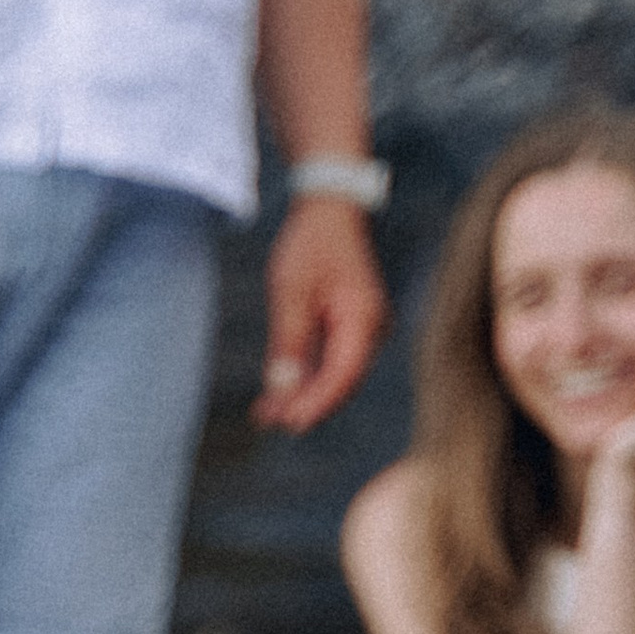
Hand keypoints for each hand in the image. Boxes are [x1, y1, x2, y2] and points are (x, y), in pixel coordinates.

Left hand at [254, 195, 387, 431]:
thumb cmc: (311, 243)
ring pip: (333, 377)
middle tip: (267, 422)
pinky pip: (328, 363)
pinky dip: (303, 379)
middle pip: (340, 382)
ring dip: (300, 397)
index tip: (289, 422)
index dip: (316, 402)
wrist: (328, 211)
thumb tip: (283, 390)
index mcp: (363, 318)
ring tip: (264, 414)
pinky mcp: (347, 330)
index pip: (343, 374)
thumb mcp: (291, 291)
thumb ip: (288, 342)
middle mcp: (370, 328)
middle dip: (304, 405)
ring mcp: (361, 330)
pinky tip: (275, 396)